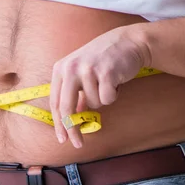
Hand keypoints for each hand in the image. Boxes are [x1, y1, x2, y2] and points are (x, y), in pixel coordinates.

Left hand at [50, 25, 149, 147]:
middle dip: (72, 129)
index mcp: (61, 69)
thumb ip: (74, 95)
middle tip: (78, 143)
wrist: (128, 42)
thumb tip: (71, 120)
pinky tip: (115, 81)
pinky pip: (107, 99)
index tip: (62, 139)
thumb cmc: (103, 61)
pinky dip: (113, 95)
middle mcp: (71, 68)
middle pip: (67, 108)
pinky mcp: (105, 72)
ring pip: (92, 104)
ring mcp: (88, 70)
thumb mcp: (82, 74)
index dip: (58, 123)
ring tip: (106, 84)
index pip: (55, 102)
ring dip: (102, 100)